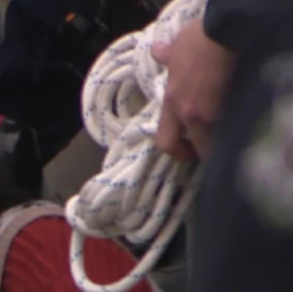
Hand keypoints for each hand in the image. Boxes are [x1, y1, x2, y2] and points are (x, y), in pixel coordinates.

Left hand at [152, 17, 235, 160]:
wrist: (224, 33)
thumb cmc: (198, 39)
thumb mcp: (175, 48)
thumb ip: (165, 56)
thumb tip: (157, 50)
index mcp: (171, 102)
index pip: (165, 141)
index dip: (176, 151)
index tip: (186, 147)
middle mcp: (188, 114)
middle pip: (192, 149)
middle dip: (200, 153)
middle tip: (208, 147)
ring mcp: (211, 113)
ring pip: (214, 143)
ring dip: (219, 142)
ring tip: (225, 135)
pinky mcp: (233, 108)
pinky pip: (232, 129)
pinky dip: (234, 130)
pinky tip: (240, 121)